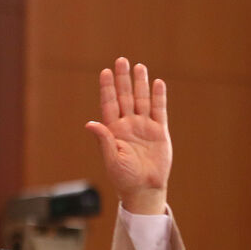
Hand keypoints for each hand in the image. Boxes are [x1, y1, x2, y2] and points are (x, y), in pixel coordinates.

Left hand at [85, 58, 171, 214]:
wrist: (144, 189)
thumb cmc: (124, 177)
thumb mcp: (111, 159)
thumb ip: (103, 140)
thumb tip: (90, 123)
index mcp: (113, 130)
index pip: (109, 104)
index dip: (107, 88)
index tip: (105, 72)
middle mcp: (128, 125)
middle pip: (125, 97)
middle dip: (123, 80)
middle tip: (121, 60)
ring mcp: (144, 127)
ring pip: (142, 100)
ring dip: (140, 84)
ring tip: (139, 67)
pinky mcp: (159, 132)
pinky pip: (159, 111)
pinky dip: (158, 97)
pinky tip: (158, 83)